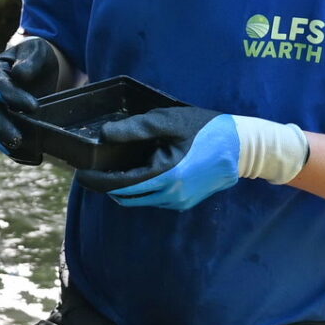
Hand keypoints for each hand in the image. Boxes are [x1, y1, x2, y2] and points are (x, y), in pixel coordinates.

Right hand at [0, 35, 69, 164]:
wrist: (39, 67)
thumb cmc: (36, 56)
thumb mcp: (36, 51)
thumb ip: (29, 61)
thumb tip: (19, 75)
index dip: (13, 97)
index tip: (33, 106)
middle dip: (4, 128)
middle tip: (19, 140)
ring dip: (8, 145)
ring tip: (28, 154)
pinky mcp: (6, 123)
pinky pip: (5, 140)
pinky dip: (17, 152)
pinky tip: (32, 159)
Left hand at [74, 108, 309, 210]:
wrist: (245, 148)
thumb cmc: (208, 130)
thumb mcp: (170, 122)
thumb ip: (136, 128)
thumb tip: (105, 134)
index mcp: (165, 176)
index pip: (118, 185)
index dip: (95, 180)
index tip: (80, 173)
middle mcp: (170, 196)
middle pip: (125, 197)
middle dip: (105, 185)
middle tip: (93, 168)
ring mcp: (178, 202)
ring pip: (138, 200)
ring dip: (123, 188)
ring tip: (114, 166)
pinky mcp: (185, 202)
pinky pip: (153, 199)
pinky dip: (140, 188)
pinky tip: (139, 169)